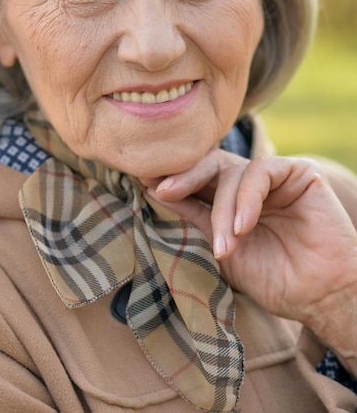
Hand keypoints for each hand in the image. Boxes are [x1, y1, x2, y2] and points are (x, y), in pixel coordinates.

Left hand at [140, 150, 356, 334]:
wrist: (318, 296)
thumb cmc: (272, 277)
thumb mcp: (222, 247)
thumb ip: (195, 216)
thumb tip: (157, 190)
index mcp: (228, 200)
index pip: (196, 180)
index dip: (172, 179)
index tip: (143, 182)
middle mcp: (247, 183)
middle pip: (209, 164)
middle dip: (184, 177)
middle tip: (163, 189)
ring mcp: (272, 177)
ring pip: (232, 172)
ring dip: (224, 210)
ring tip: (226, 245)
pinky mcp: (298, 172)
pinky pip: (262, 172)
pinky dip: (248, 198)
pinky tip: (244, 226)